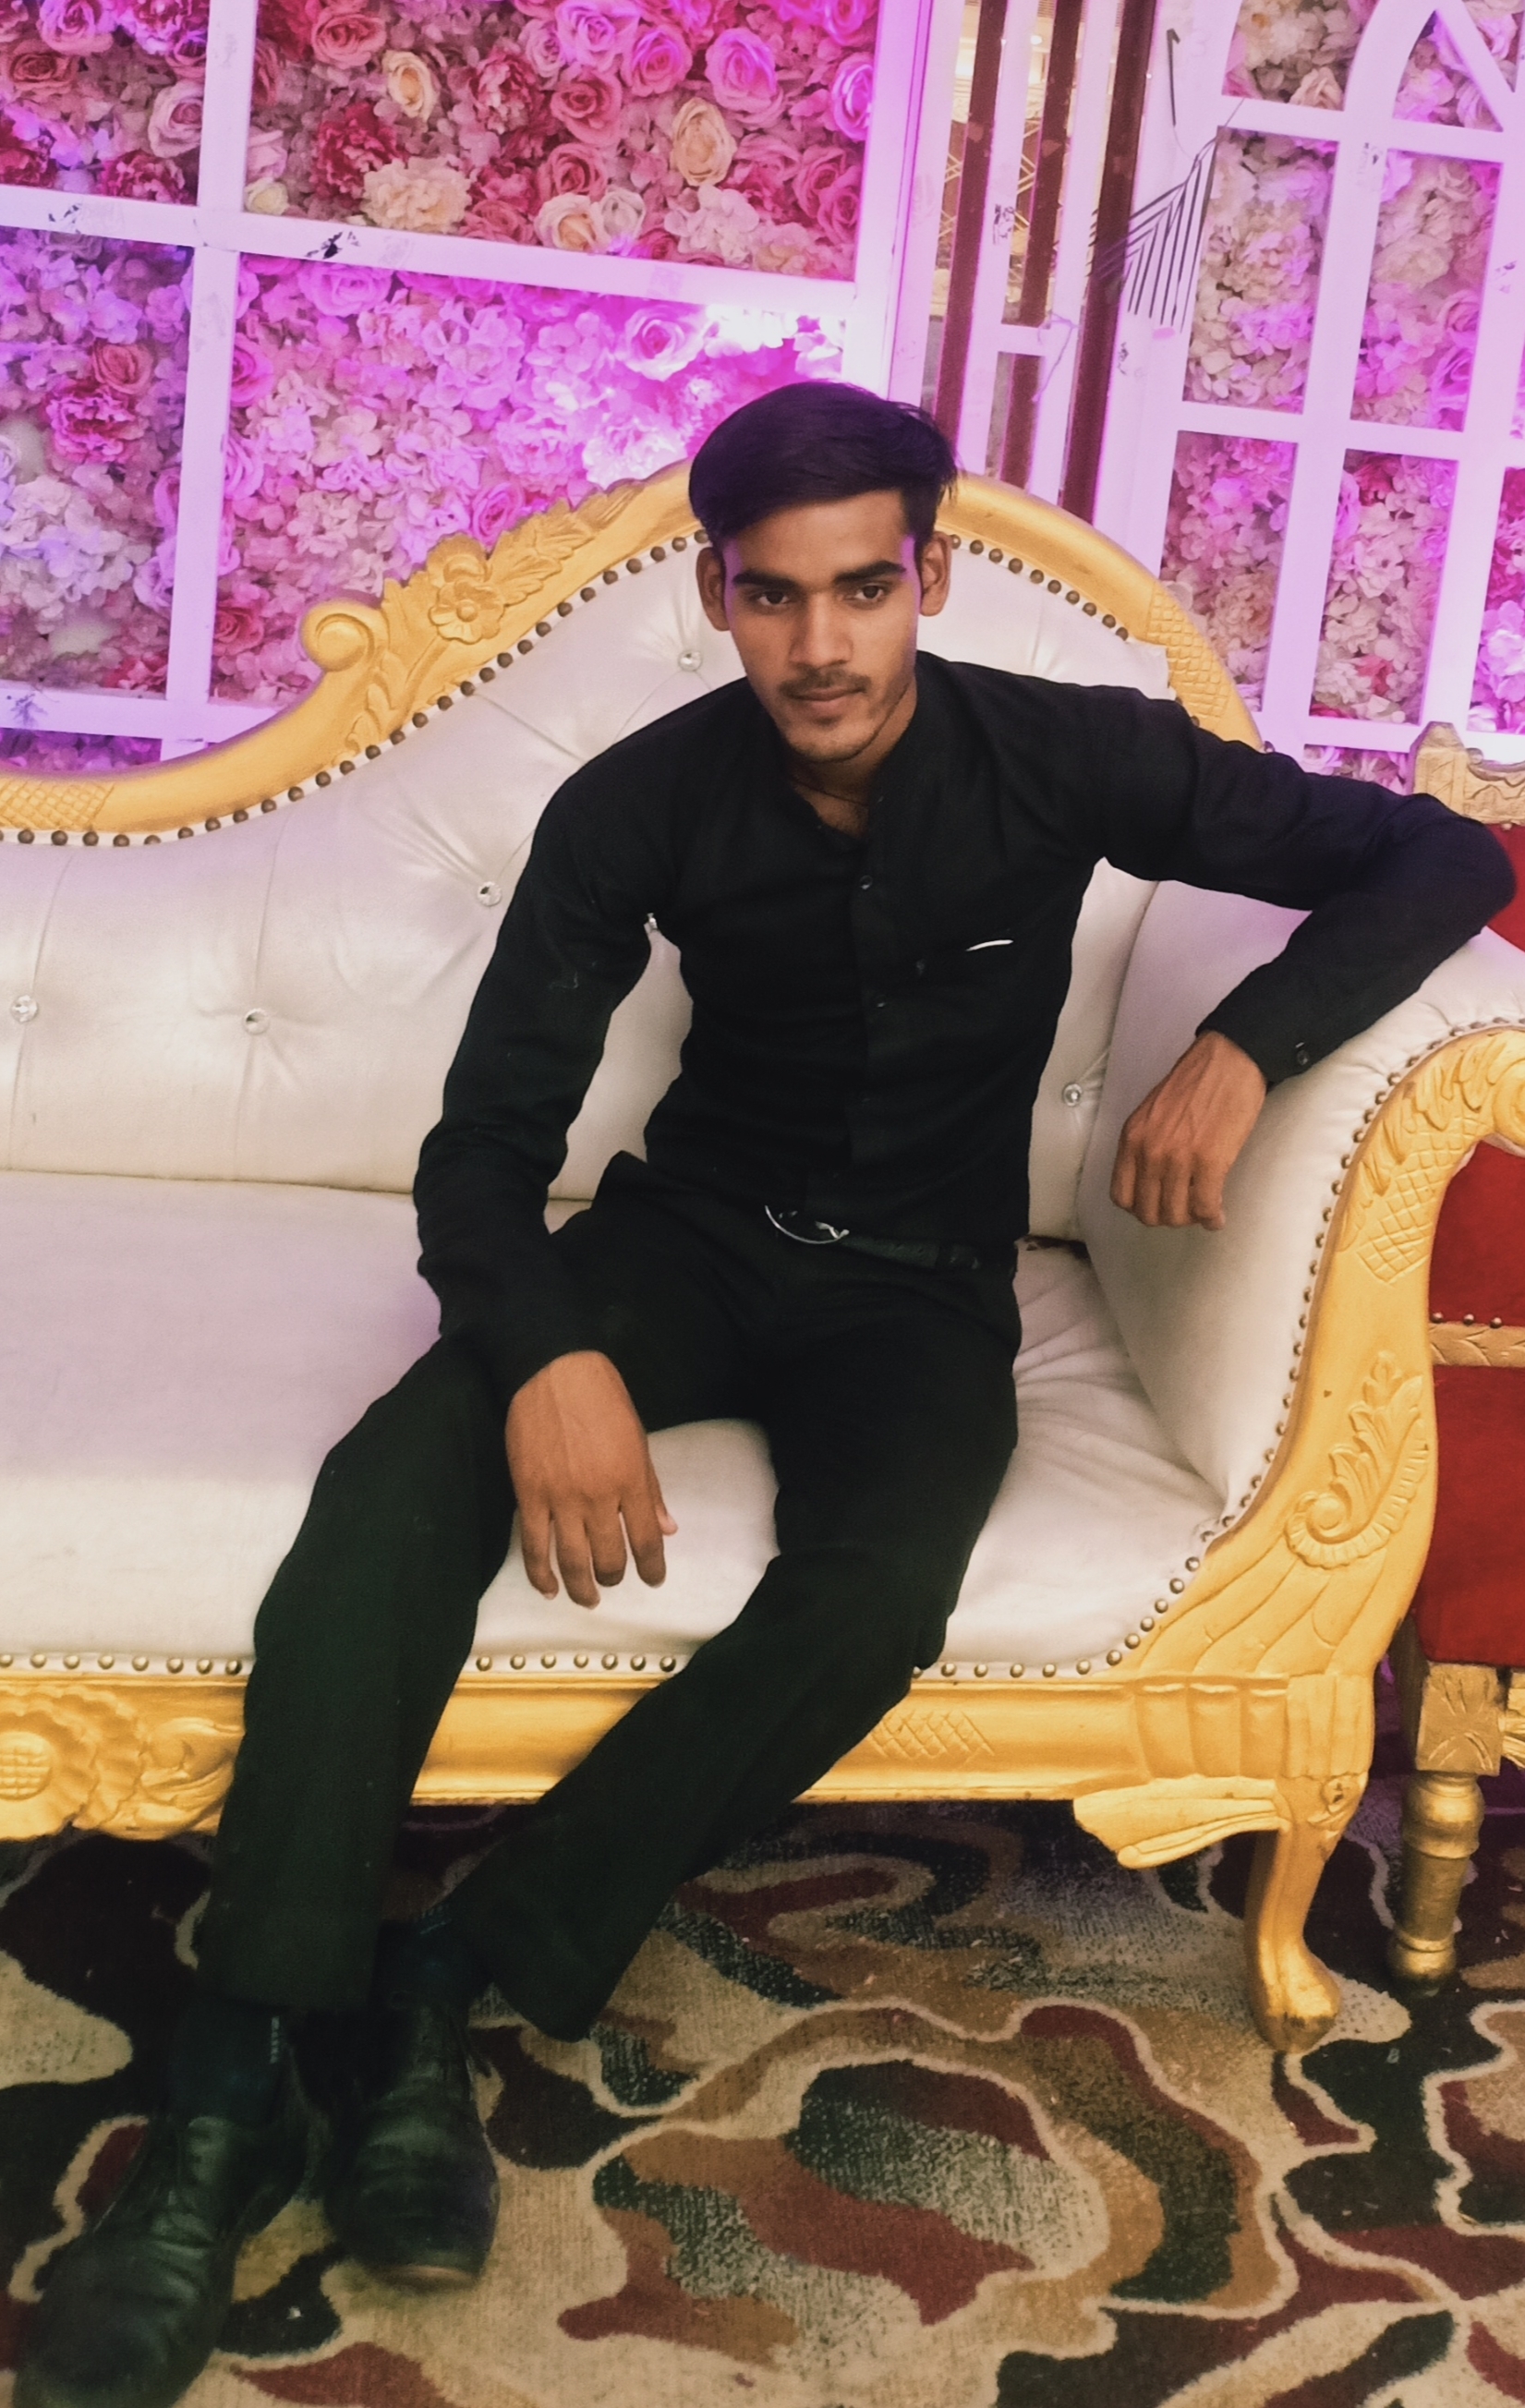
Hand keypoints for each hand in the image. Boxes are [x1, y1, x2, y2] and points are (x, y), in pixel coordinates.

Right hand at [506, 1351, 676, 1607]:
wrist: (553, 1371)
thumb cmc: (603, 1398)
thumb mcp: (639, 1439)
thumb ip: (651, 1488)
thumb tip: (668, 1528)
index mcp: (631, 1480)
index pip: (647, 1540)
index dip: (653, 1568)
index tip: (654, 1579)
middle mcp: (598, 1497)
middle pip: (609, 1558)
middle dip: (614, 1577)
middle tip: (613, 1581)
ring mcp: (560, 1499)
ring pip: (571, 1561)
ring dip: (581, 1587)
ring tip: (587, 1598)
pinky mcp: (528, 1495)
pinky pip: (534, 1546)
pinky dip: (541, 1574)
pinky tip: (549, 1588)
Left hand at [1110, 1031, 1266, 1230]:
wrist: (1229, 1061)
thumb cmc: (1195, 1083)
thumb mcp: (1152, 1114)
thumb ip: (1145, 1145)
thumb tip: (1149, 1180)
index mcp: (1132, 1138)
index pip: (1122, 1195)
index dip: (1140, 1207)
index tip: (1156, 1206)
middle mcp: (1150, 1151)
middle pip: (1148, 1211)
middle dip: (1167, 1218)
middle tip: (1183, 1213)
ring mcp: (1179, 1158)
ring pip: (1177, 1214)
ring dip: (1191, 1219)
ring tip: (1202, 1213)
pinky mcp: (1210, 1162)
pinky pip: (1205, 1207)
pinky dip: (1212, 1218)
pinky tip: (1217, 1215)